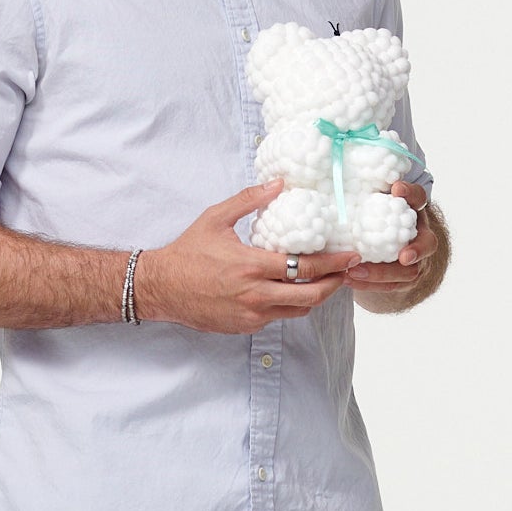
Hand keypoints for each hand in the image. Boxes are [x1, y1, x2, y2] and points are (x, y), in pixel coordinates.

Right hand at [136, 180, 359, 333]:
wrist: (161, 288)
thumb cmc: (188, 252)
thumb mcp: (216, 218)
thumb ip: (249, 200)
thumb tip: (278, 184)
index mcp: (252, 266)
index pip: (306, 267)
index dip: (334, 262)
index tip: (350, 255)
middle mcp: (256, 295)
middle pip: (311, 295)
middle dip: (335, 284)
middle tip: (346, 271)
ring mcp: (251, 315)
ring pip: (298, 310)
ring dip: (315, 296)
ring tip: (324, 281)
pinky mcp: (245, 327)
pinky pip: (278, 317)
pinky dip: (289, 305)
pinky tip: (291, 290)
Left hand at [346, 181, 436, 296]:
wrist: (379, 241)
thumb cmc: (369, 215)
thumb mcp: (367, 200)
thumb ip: (358, 190)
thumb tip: (325, 177)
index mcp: (411, 210)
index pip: (418, 198)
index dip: (410, 193)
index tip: (396, 188)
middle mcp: (419, 234)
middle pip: (427, 243)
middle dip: (417, 250)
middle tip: (404, 256)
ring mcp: (415, 259)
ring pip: (409, 272)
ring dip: (382, 273)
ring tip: (355, 272)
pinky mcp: (403, 278)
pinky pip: (391, 286)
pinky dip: (370, 285)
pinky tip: (349, 280)